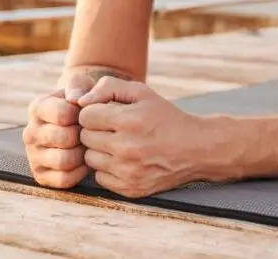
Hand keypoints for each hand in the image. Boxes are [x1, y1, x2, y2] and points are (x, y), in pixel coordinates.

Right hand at [22, 71, 96, 188]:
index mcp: (37, 107)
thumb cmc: (84, 102)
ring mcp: (33, 155)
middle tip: (92, 133)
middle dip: (84, 135)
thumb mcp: (82, 85)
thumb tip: (76, 100)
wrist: (82, 123)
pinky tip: (84, 161)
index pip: (63, 114)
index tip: (90, 114)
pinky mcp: (41, 175)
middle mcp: (30, 132)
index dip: (83, 115)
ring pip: (64, 160)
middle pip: (65, 138)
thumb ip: (79, 85)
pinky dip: (80, 172)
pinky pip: (64, 179)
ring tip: (88, 146)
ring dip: (82, 154)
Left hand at [76, 76, 204, 197]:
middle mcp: (127, 148)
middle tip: (116, 128)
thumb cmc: (166, 117)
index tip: (109, 113)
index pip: (86, 116)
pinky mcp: (130, 189)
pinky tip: (125, 160)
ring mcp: (128, 172)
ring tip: (120, 144)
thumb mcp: (143, 92)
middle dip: (97, 130)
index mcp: (130, 121)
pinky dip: (108, 169)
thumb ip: (108, 87)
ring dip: (100, 150)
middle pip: (86, 137)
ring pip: (90, 159)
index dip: (96, 111)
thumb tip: (81, 101)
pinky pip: (100, 178)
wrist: (197, 149)